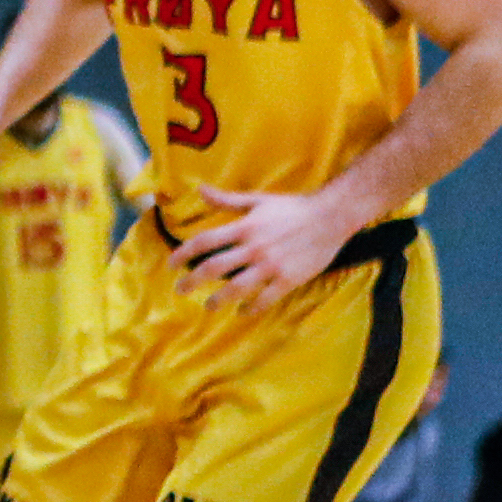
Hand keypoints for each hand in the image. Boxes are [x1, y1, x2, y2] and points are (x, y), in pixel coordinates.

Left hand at [178, 181, 358, 305]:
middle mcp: (254, 247)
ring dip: (218, 300)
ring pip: (236, 288)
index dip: (183, 254)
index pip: (204, 241)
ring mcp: (271, 264)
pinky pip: (265, 299)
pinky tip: (242, 312)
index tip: (170, 265)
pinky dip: (251, 308)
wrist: (331, 216)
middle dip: (192, 281)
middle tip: (180, 290)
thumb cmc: (292, 207)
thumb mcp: (258, 200)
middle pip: (214, 268)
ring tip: (209, 306)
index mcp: (244, 226)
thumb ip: (227, 200)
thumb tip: (199, 190)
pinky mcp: (289, 278)